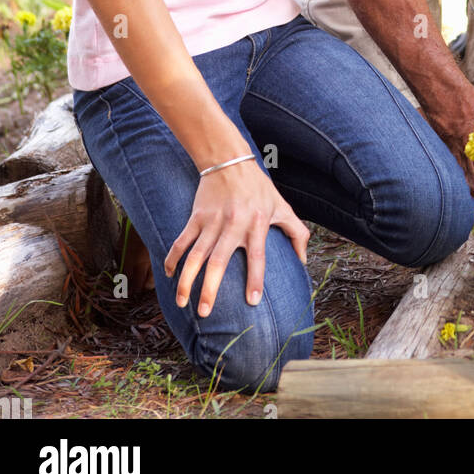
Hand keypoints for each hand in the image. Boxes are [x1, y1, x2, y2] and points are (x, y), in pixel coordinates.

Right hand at [164, 159, 309, 317]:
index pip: (257, 256)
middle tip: (205, 313)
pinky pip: (182, 240)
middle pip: (219, 261)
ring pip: (195, 254)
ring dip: (186, 280)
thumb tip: (303, 261)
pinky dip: (173, 258)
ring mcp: (212, 221)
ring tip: (181, 302)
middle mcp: (233, 224)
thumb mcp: (282, 206)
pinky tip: (170, 275)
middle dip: (210, 288)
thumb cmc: (259, 187)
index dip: (255, 279)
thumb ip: (297, 233)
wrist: (229, 160)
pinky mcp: (196, 216)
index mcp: (257, 223)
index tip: (252, 302)